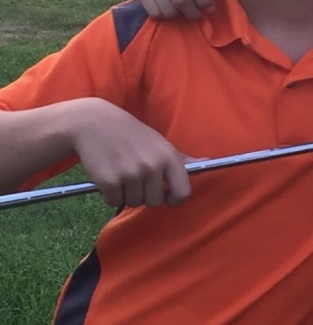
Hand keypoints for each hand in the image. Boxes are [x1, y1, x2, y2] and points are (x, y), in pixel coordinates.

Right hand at [69, 99, 191, 207]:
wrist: (94, 122)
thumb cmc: (132, 134)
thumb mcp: (159, 142)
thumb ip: (181, 158)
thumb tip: (207, 162)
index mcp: (168, 157)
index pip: (183, 192)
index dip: (174, 198)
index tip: (167, 196)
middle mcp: (152, 166)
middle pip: (155, 202)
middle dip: (145, 194)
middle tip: (135, 176)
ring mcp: (130, 174)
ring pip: (134, 203)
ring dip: (126, 193)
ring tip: (121, 172)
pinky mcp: (109, 181)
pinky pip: (114, 201)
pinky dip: (110, 193)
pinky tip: (108, 175)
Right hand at [136, 0, 214, 19]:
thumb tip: (206, 5)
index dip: (205, 0)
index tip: (209, 7)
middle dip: (194, 12)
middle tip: (198, 13)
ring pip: (168, 9)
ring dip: (179, 14)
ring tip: (184, 9)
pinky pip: (155, 12)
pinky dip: (165, 15)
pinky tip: (170, 7)